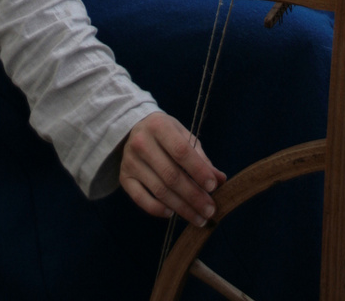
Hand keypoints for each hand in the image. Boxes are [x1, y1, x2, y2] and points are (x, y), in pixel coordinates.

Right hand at [119, 111, 225, 226]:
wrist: (134, 129)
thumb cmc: (166, 134)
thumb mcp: (184, 136)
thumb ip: (201, 158)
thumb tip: (220, 180)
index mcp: (159, 126)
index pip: (181, 151)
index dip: (198, 171)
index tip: (213, 187)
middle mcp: (141, 142)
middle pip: (171, 175)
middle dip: (194, 196)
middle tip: (210, 210)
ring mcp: (130, 161)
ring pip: (159, 190)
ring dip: (182, 208)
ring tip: (199, 218)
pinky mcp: (124, 177)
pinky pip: (141, 199)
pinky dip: (158, 209)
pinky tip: (172, 213)